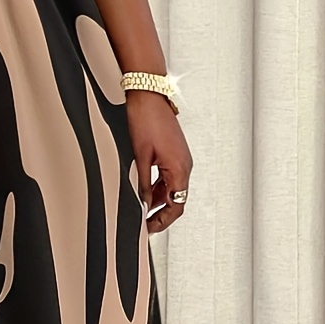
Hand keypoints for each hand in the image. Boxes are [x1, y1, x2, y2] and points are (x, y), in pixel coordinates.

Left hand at [126, 92, 190, 234]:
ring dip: (158, 199)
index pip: (177, 205)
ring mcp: (180, 158)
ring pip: (172, 187)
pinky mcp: (174, 151)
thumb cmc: (146, 119)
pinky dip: (158, 185)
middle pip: (176, 198)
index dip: (163, 221)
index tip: (149, 229)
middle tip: (144, 223)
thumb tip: (142, 202)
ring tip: (140, 208)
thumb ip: (143, 183)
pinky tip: (144, 189)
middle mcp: (184, 164)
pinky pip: (169, 175)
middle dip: (160, 213)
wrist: (149, 94)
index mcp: (179, 168)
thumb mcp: (140, 156)